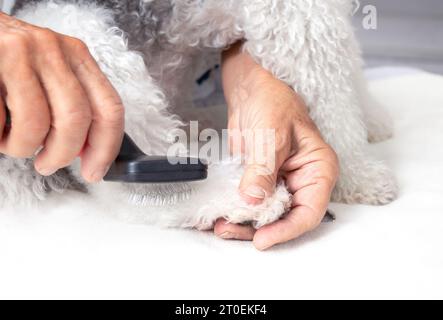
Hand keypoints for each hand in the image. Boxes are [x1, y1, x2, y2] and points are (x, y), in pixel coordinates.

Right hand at [0, 13, 123, 181]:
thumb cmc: (11, 61)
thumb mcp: (51, 73)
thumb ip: (74, 104)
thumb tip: (88, 150)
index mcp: (77, 55)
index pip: (109, 108)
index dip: (105, 148)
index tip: (95, 171)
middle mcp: (52, 50)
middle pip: (76, 118)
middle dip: (62, 154)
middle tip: (48, 164)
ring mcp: (19, 53)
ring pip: (35, 123)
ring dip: (23, 147)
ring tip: (12, 141)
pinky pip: (0, 120)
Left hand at [216, 42, 338, 249]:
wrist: (251, 87)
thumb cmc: (273, 100)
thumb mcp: (270, 135)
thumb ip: (262, 170)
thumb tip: (252, 200)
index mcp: (318, 170)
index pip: (309, 211)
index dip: (287, 230)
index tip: (262, 238)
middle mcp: (301, 181)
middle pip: (285, 217)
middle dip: (259, 228)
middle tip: (231, 231)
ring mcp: (279, 182)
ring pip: (265, 213)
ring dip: (243, 223)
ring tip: (220, 226)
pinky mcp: (259, 180)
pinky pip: (249, 201)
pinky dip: (235, 210)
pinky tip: (218, 215)